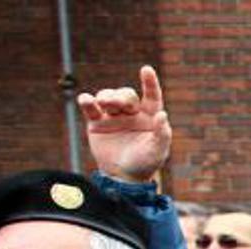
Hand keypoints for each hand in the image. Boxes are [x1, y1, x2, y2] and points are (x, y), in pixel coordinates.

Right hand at [77, 65, 170, 183]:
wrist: (123, 177)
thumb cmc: (145, 164)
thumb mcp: (158, 151)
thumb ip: (162, 134)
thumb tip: (163, 114)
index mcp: (150, 117)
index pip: (151, 96)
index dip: (149, 82)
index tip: (146, 69)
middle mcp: (132, 113)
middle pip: (126, 95)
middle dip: (121, 96)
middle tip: (117, 105)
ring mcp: (113, 116)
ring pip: (107, 96)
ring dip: (106, 97)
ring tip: (103, 104)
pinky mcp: (97, 122)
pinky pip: (90, 106)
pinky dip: (87, 101)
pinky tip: (87, 101)